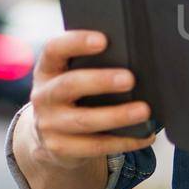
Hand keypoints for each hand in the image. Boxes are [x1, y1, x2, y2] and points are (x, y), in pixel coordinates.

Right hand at [25, 29, 156, 170]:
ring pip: (84, 121)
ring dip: (117, 115)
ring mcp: (48, 124)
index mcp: (47, 70)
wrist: (48, 135)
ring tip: (143, 110)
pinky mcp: (60, 148)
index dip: (76, 42)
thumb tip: (136, 61)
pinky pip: (95, 146)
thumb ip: (92, 65)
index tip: (103, 40)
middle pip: (69, 85)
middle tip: (130, 79)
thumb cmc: (72, 96)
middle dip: (101, 81)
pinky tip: (144, 135)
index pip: (54, 50)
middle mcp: (43, 96)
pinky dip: (123, 141)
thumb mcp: (71, 76)